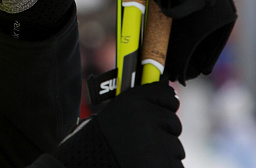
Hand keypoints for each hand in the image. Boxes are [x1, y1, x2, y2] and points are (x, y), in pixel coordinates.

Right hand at [54, 83, 183, 167]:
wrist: (80, 167)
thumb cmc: (92, 145)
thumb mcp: (109, 117)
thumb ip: (136, 109)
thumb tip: (168, 100)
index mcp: (132, 101)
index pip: (165, 94)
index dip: (165, 103)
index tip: (164, 108)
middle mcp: (148, 118)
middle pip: (173, 123)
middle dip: (163, 133)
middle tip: (143, 143)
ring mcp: (158, 144)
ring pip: (175, 148)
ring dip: (163, 155)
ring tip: (138, 158)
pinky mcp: (164, 166)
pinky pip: (175, 167)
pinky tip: (143, 167)